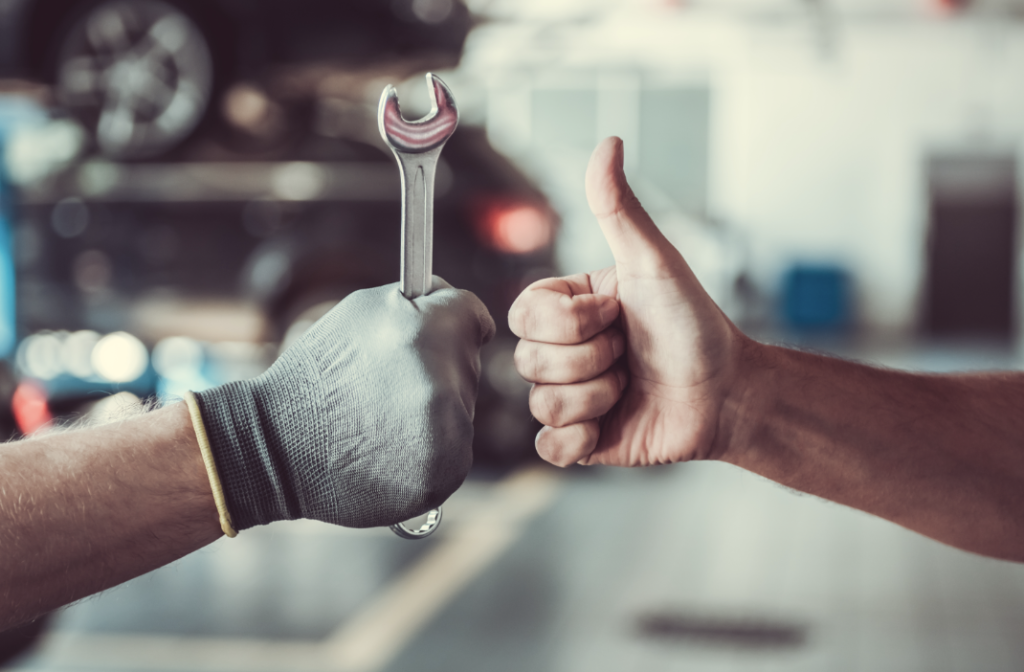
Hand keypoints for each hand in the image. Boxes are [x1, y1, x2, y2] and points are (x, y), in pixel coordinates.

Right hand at [195, 278, 495, 528]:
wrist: (277, 447)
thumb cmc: (318, 374)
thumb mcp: (361, 312)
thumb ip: (419, 302)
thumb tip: (461, 305)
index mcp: (427, 331)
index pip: (474, 316)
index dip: (454, 323)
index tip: (439, 335)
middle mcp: (443, 382)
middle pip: (468, 364)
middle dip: (438, 368)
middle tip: (387, 385)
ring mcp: (447, 433)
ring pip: (463, 409)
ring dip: (435, 411)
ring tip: (382, 418)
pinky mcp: (444, 473)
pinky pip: (454, 449)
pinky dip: (430, 450)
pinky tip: (389, 448)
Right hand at [509, 137, 746, 466]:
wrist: (728, 392)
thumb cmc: (695, 324)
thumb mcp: (654, 262)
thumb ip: (619, 209)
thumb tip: (608, 143)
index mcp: (568, 308)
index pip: (523, 314)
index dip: (570, 322)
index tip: (616, 314)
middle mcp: (562, 351)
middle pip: (528, 361)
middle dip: (591, 360)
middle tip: (629, 352)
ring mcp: (569, 396)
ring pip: (541, 404)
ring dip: (597, 396)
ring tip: (630, 385)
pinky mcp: (580, 440)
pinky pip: (548, 447)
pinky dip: (581, 439)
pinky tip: (611, 423)